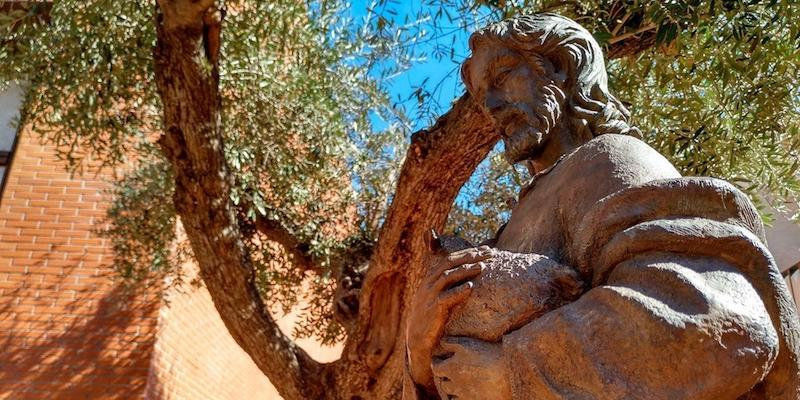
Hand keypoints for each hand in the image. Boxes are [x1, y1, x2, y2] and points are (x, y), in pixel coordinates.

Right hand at [406, 245, 493, 390]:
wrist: (418, 336)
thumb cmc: (433, 314)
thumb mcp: (438, 294)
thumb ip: (450, 282)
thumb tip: (470, 271)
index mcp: (431, 276)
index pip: (451, 258)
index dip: (468, 252)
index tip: (486, 249)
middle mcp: (429, 282)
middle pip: (450, 263)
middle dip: (470, 256)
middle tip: (488, 253)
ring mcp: (431, 295)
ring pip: (448, 276)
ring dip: (466, 270)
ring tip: (482, 266)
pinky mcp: (434, 308)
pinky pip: (447, 297)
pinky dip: (459, 291)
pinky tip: (471, 287)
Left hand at [431, 336, 511, 399]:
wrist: (509, 370)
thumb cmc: (487, 353)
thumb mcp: (467, 343)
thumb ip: (450, 342)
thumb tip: (441, 343)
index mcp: (451, 368)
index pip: (435, 367)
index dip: (437, 363)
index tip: (439, 361)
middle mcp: (455, 384)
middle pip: (444, 385)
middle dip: (445, 379)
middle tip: (451, 374)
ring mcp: (466, 396)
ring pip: (452, 398)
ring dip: (454, 392)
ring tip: (460, 387)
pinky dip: (462, 399)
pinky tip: (468, 394)